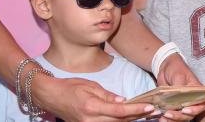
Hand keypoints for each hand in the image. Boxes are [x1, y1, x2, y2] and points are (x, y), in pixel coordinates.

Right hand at [34, 74, 155, 120]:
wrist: (50, 96)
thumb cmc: (70, 87)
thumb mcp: (91, 86)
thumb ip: (108, 96)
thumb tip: (123, 101)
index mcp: (92, 107)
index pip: (119, 111)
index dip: (136, 110)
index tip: (150, 107)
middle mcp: (90, 120)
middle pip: (119, 121)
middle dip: (138, 116)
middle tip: (154, 111)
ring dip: (130, 120)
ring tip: (145, 114)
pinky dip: (118, 121)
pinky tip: (128, 117)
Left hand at [156, 53, 204, 120]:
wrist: (165, 67)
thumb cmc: (176, 68)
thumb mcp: (179, 75)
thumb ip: (179, 87)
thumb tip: (177, 98)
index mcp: (197, 92)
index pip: (202, 104)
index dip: (196, 110)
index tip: (185, 110)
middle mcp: (190, 100)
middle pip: (190, 114)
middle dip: (179, 116)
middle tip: (168, 114)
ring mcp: (181, 104)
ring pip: (180, 117)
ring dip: (172, 119)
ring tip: (163, 118)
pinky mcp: (171, 106)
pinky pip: (171, 116)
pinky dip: (166, 119)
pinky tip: (160, 118)